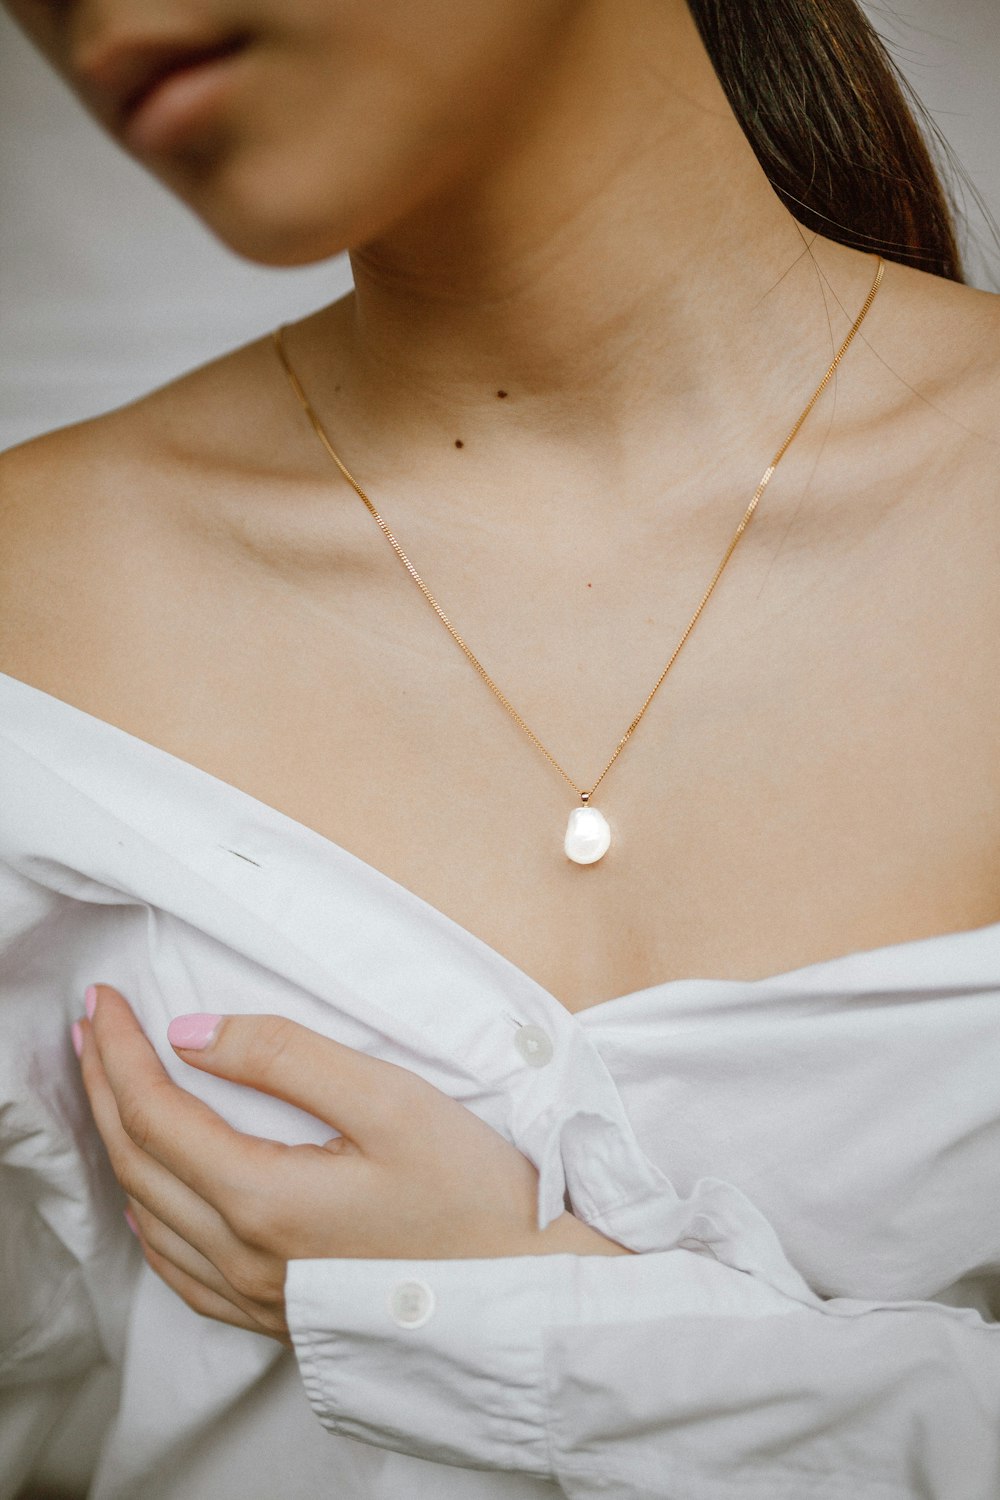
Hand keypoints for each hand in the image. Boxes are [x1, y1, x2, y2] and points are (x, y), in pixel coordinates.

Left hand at [75, 986, 628, 1343]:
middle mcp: (244, 1255)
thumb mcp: (390, 1101)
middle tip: (89, 1027)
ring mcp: (257, 1295)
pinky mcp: (280, 1316)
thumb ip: (288, 1059)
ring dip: (118, 1144)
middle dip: (104, 1086)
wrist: (525, 1294)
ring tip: (109, 1090)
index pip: (157, 1112)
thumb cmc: (472, 1193)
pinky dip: (149, 1216)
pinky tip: (153, 1197)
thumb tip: (193, 1034)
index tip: (106, 999)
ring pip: (150, 1215)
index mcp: (262, 1198)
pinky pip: (180, 1269)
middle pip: (138, 1161)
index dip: (122, 1050)